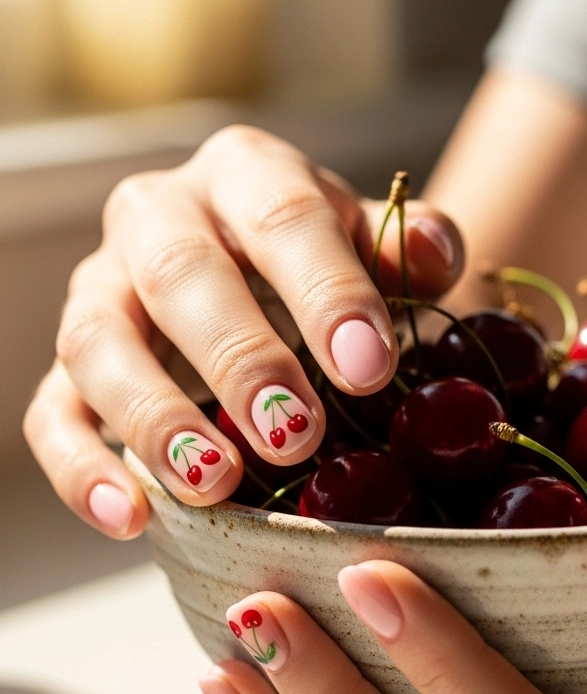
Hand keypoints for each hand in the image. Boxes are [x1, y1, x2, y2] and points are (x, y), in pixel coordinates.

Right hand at [24, 127, 462, 537]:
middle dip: (238, 358)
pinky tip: (127, 518)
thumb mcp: (377, 250)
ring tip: (214, 481)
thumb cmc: (325, 271)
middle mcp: (158, 219)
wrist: (259, 283)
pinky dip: (81, 468)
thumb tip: (429, 257)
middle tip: (296, 433)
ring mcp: (101, 293)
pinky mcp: (68, 369)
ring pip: (97, 343)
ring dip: (154, 416)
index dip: (326, 291)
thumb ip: (410, 251)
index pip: (282, 216)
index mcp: (245, 175)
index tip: (367, 370)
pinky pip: (51, 415)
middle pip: (179, 273)